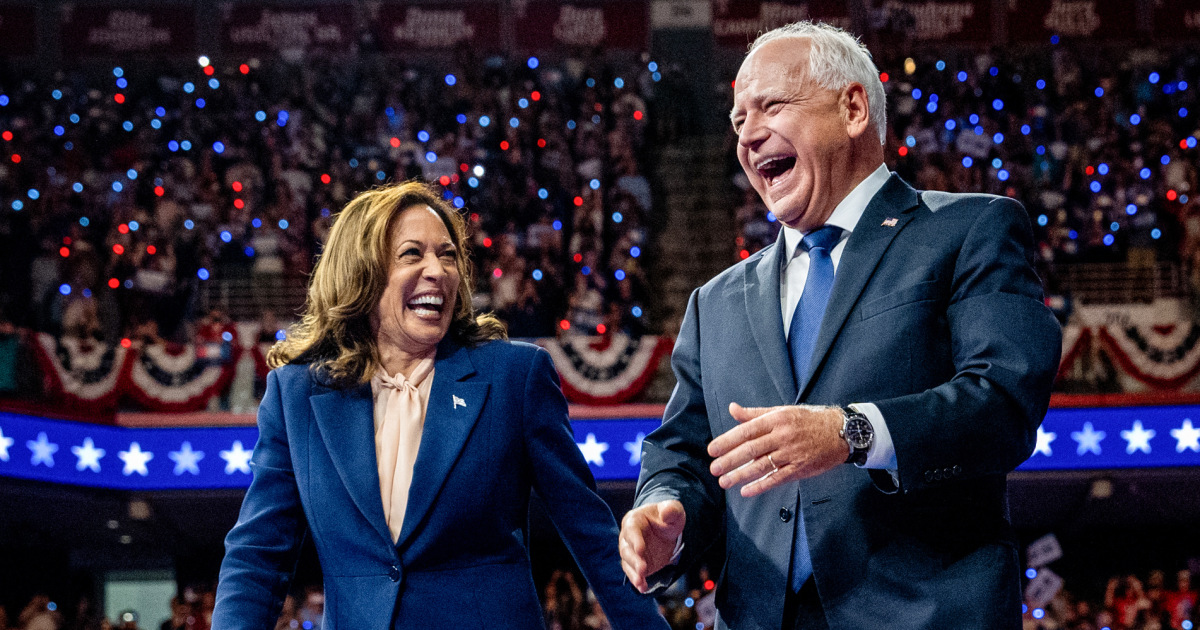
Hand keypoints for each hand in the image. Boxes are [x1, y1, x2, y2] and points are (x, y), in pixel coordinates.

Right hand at [619, 500, 685, 592]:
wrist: (668, 530)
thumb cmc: (668, 517)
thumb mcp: (674, 510)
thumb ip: (671, 509)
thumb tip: (666, 512)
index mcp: (634, 520)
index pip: (631, 530)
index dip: (635, 540)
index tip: (641, 551)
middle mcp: (628, 537)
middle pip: (626, 549)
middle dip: (634, 560)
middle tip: (643, 569)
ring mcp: (631, 551)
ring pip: (627, 563)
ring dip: (633, 573)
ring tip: (640, 582)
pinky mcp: (636, 564)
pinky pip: (633, 573)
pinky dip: (637, 581)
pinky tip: (643, 588)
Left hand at [707, 402, 846, 496]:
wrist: (840, 431)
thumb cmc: (808, 420)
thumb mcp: (782, 411)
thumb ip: (755, 414)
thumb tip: (732, 409)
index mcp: (776, 420)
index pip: (746, 431)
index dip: (728, 441)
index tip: (712, 449)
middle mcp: (783, 436)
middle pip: (751, 449)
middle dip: (730, 460)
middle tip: (714, 468)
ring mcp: (792, 453)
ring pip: (762, 466)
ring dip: (741, 475)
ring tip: (724, 482)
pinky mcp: (800, 468)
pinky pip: (777, 479)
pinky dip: (761, 486)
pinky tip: (746, 491)